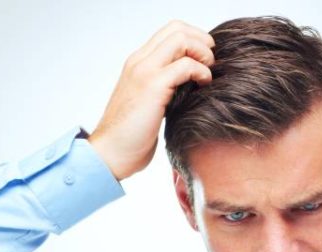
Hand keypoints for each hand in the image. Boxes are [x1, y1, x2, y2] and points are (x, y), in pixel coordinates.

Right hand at [87, 20, 214, 181]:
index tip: (205, 58)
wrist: (110, 153)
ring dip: (203, 53)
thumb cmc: (131, 136)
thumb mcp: (149, 104)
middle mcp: (139, 61)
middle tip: (211, 62)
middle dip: (202, 41)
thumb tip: (190, 85)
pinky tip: (203, 86)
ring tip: (208, 74)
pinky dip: (201, 72)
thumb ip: (164, 88)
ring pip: (181, 40)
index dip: (193, 39)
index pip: (169, 32)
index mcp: (138, 63)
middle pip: (177, 28)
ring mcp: (144, 71)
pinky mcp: (153, 86)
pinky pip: (185, 65)